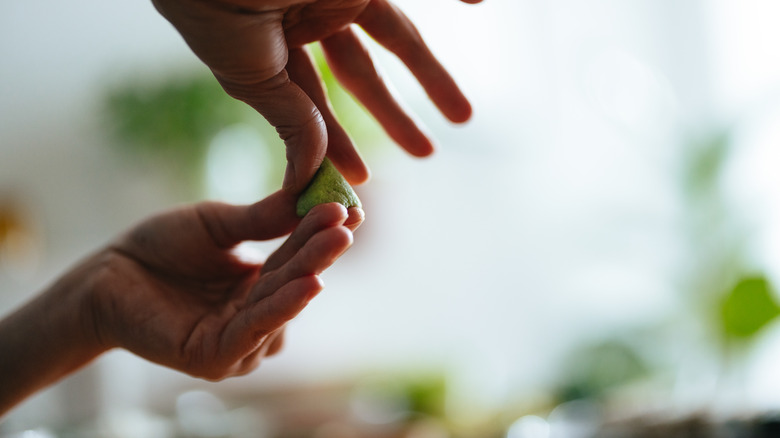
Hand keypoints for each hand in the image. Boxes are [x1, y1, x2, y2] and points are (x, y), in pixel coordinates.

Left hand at [91, 191, 361, 379]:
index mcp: (257, 286)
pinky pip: (254, 332)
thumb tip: (313, 196)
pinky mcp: (214, 358)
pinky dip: (282, 309)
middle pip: (294, 282)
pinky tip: (308, 284)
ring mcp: (236, 340)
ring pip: (280, 308)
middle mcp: (253, 316)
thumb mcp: (219, 225)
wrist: (104, 270)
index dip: (320, 235)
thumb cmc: (159, 248)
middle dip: (322, 252)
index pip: (296, 259)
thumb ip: (263, 219)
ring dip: (309, 275)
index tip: (349, 209)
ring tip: (335, 243)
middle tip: (348, 222)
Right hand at [151, 0, 481, 191]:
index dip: (337, 142)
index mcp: (275, 44)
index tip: (362, 178)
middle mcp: (310, 16)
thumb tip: (310, 175)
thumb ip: (288, 120)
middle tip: (427, 153)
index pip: (314, 101)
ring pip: (399, 36)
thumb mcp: (251, 74)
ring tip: (465, 118)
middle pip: (363, 73)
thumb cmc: (214, 8)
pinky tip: (480, 8)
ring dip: (432, 76)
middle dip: (394, 115)